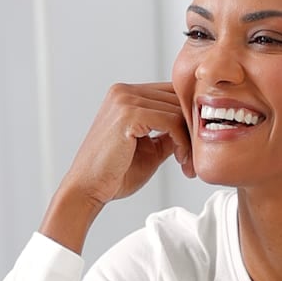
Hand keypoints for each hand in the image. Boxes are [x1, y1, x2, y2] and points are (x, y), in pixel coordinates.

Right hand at [60, 81, 195, 209]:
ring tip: (186, 164)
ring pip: (177, 110)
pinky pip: (170, 121)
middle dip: (191, 129)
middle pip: (176, 98)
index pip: (170, 94)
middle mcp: (124, 91)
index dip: (187, 119)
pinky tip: (180, 159)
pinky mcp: (129, 114)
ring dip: (189, 139)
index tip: (193, 148)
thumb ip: (168, 136)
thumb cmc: (114, 175)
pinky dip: (182, 141)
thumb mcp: (149, 151)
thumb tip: (191, 131)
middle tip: (194, 160)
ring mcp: (125, 99)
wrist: (88, 189)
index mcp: (126, 95)